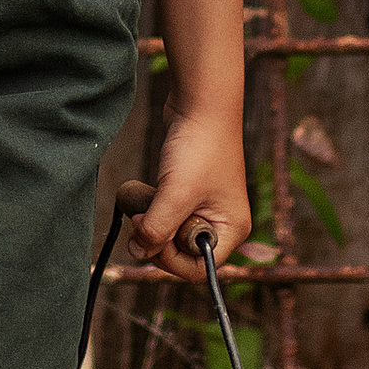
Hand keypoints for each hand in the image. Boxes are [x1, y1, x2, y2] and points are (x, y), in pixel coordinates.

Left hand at [123, 109, 252, 288]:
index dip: (169, 260)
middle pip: (181, 252)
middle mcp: (221, 221)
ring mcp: (203, 205)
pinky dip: (151, 206)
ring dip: (151, 221)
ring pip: (169, 232)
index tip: (149, 238)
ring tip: (144, 199)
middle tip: (141, 216)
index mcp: (231, 229)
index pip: (198, 267)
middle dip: (157, 239)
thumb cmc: (199, 146)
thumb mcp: (176, 194)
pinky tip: (145, 191)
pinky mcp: (186, 190)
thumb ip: (157, 230)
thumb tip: (138, 253)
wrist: (200, 100)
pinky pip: (165, 212)